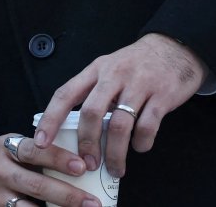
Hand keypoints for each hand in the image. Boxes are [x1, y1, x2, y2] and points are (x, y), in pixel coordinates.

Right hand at [0, 134, 96, 206]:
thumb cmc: (0, 161)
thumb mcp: (12, 148)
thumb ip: (37, 152)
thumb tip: (81, 162)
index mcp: (5, 148)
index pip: (33, 151)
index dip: (57, 159)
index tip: (81, 167)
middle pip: (35, 185)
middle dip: (67, 195)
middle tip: (92, 202)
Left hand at [34, 33, 205, 178]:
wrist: (175, 48)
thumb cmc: (136, 64)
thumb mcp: (108, 69)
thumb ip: (93, 93)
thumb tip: (75, 128)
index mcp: (95, 70)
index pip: (65, 94)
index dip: (50, 119)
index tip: (40, 141)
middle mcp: (114, 76)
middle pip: (91, 112)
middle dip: (87, 142)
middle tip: (88, 163)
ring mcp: (139, 85)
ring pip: (119, 124)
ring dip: (115, 152)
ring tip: (115, 168)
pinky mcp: (162, 96)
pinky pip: (147, 126)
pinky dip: (141, 143)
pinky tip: (139, 147)